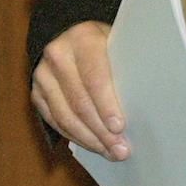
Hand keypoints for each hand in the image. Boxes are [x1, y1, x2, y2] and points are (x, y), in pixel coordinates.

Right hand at [31, 21, 129, 159]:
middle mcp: (58, 55)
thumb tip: (148, 100)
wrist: (71, 32)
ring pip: (65, 116)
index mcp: (83, 38)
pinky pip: (55, 120)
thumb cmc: (107, 41)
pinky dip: (74, 136)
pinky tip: (92, 145)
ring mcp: (42, 75)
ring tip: (110, 152)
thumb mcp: (118, 42)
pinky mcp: (36, 93)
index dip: (107, 105)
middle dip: (102, 130)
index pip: (95, 77)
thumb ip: (127, 65)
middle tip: (121, 149)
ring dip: (89, 139)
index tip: (120, 127)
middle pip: (80, 102)